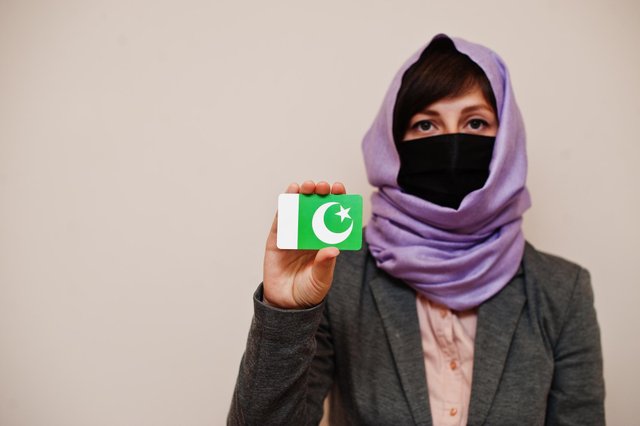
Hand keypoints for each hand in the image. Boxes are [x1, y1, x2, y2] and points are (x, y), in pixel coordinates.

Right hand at [262, 180, 345, 308]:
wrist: (286, 305)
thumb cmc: (308, 291)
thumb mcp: (321, 279)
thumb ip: (325, 264)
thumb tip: (333, 249)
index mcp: (325, 241)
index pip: (333, 216)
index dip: (336, 201)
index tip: (339, 189)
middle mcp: (310, 234)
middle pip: (316, 208)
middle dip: (320, 194)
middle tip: (324, 186)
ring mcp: (293, 235)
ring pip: (299, 210)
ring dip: (303, 195)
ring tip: (308, 185)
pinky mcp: (277, 239)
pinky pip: (281, 220)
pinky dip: (285, 205)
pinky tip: (291, 193)